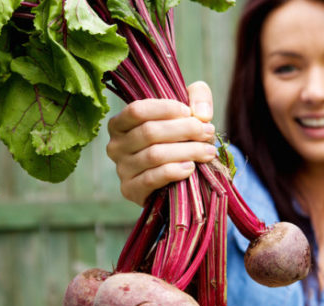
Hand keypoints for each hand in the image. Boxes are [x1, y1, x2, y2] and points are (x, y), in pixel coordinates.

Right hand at [106, 81, 216, 205]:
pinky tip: (190, 167)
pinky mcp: (131, 190)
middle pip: (149, 132)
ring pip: (154, 155)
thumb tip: (201, 114)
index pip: (137, 110)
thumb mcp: (188, 110)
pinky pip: (152, 178)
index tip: (189, 112)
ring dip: (187, 151)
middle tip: (208, 132)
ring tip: (208, 151)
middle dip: (184, 130)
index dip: (166, 109)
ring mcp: (121, 169)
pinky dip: (174, 171)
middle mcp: (115, 145)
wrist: (176, 179)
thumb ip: (198, 96)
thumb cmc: (179, 139)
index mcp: (121, 123)